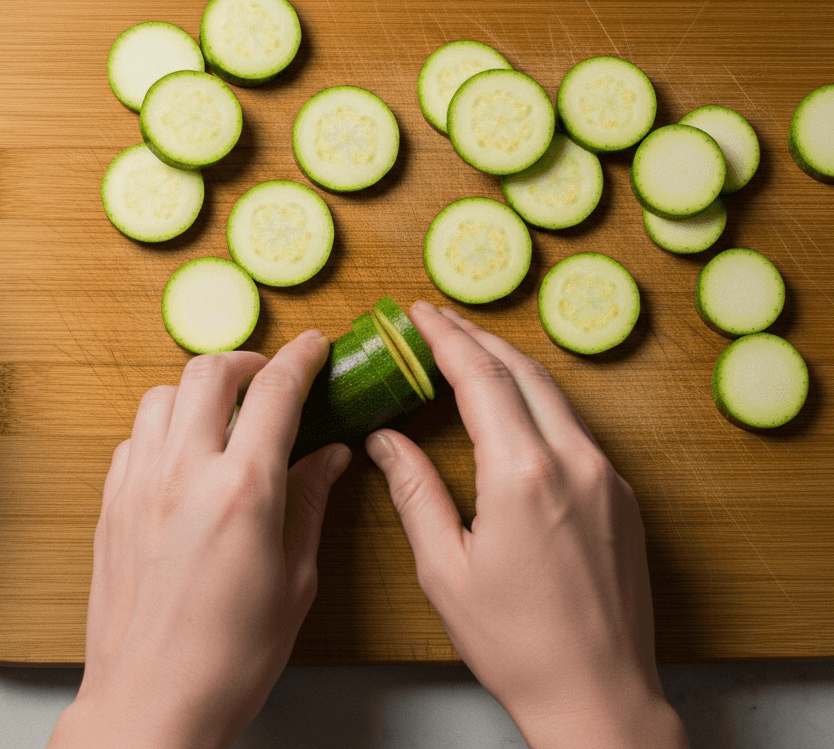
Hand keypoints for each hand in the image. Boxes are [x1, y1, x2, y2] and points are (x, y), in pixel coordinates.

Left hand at [47, 330, 351, 748]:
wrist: (150, 701)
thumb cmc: (229, 658)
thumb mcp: (293, 582)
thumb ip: (308, 505)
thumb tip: (328, 458)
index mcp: (243, 491)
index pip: (275, 393)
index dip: (301, 359)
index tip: (315, 348)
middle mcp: (183, 474)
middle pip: (208, 372)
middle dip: (246, 361)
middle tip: (269, 378)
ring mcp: (138, 486)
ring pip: (161, 396)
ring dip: (197, 391)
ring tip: (223, 415)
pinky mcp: (109, 505)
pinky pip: (133, 439)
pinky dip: (161, 430)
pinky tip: (182, 458)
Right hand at [366, 301, 687, 748]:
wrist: (597, 693)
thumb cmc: (516, 643)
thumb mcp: (444, 569)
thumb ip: (414, 492)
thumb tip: (385, 441)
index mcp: (523, 475)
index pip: (481, 378)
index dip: (446, 339)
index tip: (419, 314)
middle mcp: (575, 463)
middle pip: (524, 372)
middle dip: (477, 338)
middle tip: (437, 322)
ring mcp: (607, 479)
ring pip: (555, 397)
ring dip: (509, 367)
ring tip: (468, 354)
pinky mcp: (622, 499)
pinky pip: (575, 429)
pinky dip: (537, 403)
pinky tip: (512, 411)